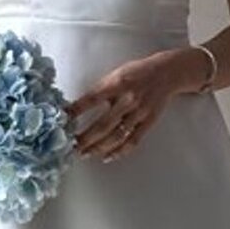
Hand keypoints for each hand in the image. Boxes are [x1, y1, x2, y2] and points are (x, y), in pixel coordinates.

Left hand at [65, 52, 188, 161]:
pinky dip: (119, 151)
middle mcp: (128, 99)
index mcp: (117, 84)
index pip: (91, 100)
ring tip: (84, 153)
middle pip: (103, 125)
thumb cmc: (137, 72)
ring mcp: (139, 113)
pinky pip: (133, 141)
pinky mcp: (148, 122)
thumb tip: (78, 107)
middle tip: (70, 146)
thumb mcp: (116, 74)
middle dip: (85, 138)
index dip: (75, 111)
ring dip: (98, 147)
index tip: (62, 121)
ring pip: (116, 136)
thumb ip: (101, 89)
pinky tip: (107, 156)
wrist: (167, 73)